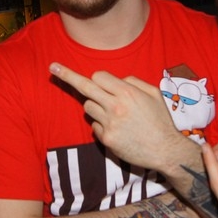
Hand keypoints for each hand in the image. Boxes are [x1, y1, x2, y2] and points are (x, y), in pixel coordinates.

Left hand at [49, 62, 185, 172]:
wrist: (165, 150)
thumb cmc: (160, 120)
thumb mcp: (153, 93)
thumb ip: (133, 82)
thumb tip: (115, 79)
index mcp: (127, 93)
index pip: (99, 76)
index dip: (99, 78)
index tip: (93, 78)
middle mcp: (115, 106)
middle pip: (85, 86)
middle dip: (67, 75)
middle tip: (52, 67)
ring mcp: (109, 123)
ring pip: (88, 106)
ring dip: (96, 106)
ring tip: (115, 114)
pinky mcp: (106, 139)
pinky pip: (93, 125)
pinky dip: (101, 124)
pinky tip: (118, 129)